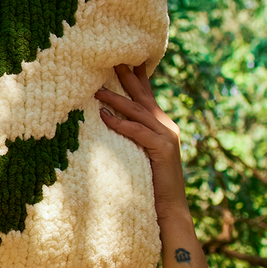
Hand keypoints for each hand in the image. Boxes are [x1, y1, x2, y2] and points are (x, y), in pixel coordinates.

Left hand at [95, 63, 187, 225]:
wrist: (169, 208)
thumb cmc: (150, 184)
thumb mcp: (140, 155)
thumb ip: (132, 137)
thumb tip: (108, 123)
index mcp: (162, 126)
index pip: (147, 96)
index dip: (137, 77)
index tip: (124, 58)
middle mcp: (167, 126)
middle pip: (143, 97)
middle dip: (127, 78)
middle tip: (112, 59)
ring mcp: (167, 137)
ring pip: (138, 112)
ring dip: (116, 100)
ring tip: (96, 90)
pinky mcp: (163, 150)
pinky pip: (138, 132)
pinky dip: (121, 124)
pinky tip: (105, 117)